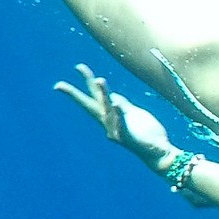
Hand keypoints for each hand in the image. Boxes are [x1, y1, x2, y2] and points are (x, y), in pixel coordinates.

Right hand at [54, 63, 180, 171]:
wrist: (159, 152)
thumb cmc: (147, 134)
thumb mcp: (135, 114)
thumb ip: (124, 105)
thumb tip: (114, 96)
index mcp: (112, 115)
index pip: (96, 95)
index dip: (88, 80)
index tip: (78, 66)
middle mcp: (109, 123)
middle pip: (90, 104)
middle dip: (74, 95)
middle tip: (59, 85)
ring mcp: (117, 131)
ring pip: (107, 110)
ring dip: (103, 95)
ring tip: (99, 79)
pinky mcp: (128, 138)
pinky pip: (121, 124)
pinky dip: (119, 113)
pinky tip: (116, 102)